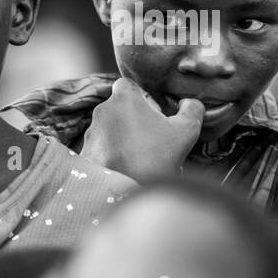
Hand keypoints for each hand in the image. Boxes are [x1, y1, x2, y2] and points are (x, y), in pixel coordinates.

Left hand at [81, 78, 204, 179]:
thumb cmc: (155, 157)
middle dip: (135, 120)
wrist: (122, 192)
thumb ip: (192, 110)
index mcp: (123, 98)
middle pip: (121, 108)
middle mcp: (102, 111)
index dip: (144, 97)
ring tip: (141, 159)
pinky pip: (102, 148)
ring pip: (111, 129)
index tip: (155, 115)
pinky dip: (113, 155)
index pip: (130, 85)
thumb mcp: (185, 131)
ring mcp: (91, 133)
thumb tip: (191, 104)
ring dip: (124, 139)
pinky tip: (127, 170)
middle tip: (152, 140)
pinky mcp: (84, 154)